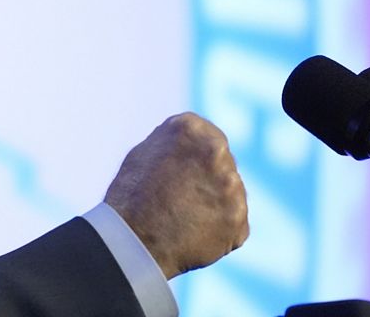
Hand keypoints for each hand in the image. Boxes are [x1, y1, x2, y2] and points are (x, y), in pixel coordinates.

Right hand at [103, 113, 248, 278]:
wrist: (131, 241)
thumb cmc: (130, 196)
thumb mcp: (146, 152)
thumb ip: (178, 144)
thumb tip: (195, 147)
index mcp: (192, 128)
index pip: (210, 139)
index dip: (197, 161)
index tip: (183, 176)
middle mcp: (217, 151)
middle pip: (224, 165)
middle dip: (210, 182)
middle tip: (182, 202)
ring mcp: (231, 186)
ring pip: (231, 195)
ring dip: (216, 206)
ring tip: (185, 220)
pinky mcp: (238, 218)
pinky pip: (235, 224)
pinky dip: (221, 231)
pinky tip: (195, 235)